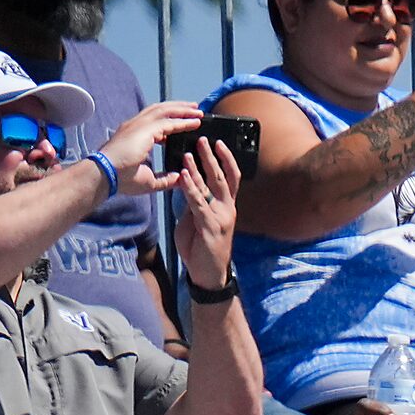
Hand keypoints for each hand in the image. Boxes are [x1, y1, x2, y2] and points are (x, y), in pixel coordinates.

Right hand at [97, 101, 205, 195]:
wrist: (107, 175)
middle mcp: (136, 125)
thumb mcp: (148, 180)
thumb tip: (178, 178)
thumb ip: (164, 179)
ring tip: (198, 111)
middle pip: (160, 110)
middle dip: (178, 108)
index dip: (170, 120)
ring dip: (183, 110)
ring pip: (165, 111)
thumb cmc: (122, 179)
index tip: (184, 121)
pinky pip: (169, 121)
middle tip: (195, 108)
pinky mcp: (145, 129)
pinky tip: (195, 122)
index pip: (155, 122)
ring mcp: (139, 125)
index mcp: (134, 135)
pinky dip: (183, 121)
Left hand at [171, 132, 242, 285]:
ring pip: (211, 187)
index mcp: (226, 206)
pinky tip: (183, 175)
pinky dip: (190, 188)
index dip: (226, 158)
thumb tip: (188, 185)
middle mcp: (227, 208)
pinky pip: (199, 203)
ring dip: (199, 168)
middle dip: (212, 157)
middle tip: (203, 139)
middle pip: (222, 177)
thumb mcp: (198, 220)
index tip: (218, 141)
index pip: (230, 177)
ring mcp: (220, 217)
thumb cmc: (202, 248)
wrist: (208, 275)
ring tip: (188, 152)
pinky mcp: (210, 227)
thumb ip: (195, 203)